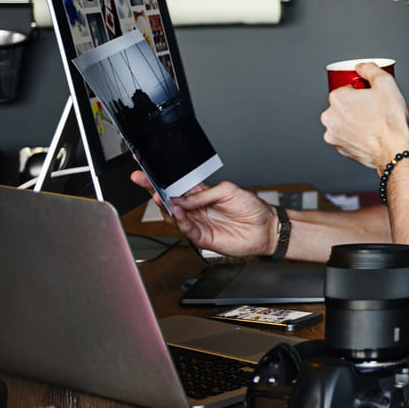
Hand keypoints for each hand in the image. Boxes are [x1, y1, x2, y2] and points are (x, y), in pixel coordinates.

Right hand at [130, 171, 277, 256]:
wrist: (266, 227)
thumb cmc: (252, 208)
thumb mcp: (229, 190)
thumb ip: (205, 194)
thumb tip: (184, 198)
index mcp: (201, 194)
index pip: (176, 185)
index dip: (161, 178)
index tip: (146, 170)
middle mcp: (197, 209)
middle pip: (169, 200)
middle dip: (154, 190)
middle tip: (143, 181)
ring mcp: (199, 223)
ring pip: (174, 216)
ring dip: (166, 207)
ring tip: (161, 197)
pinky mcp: (203, 237)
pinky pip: (187, 229)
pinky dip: (180, 221)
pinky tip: (177, 212)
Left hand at [321, 62, 408, 173]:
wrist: (393, 151)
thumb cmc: (390, 122)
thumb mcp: (386, 84)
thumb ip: (370, 69)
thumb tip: (362, 67)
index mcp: (337, 98)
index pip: (347, 87)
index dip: (362, 91)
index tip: (371, 97)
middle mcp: (329, 116)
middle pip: (344, 104)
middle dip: (356, 105)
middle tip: (374, 110)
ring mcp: (333, 134)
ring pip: (344, 121)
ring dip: (354, 120)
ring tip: (372, 124)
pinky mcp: (340, 148)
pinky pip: (346, 136)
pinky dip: (355, 135)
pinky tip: (369, 135)